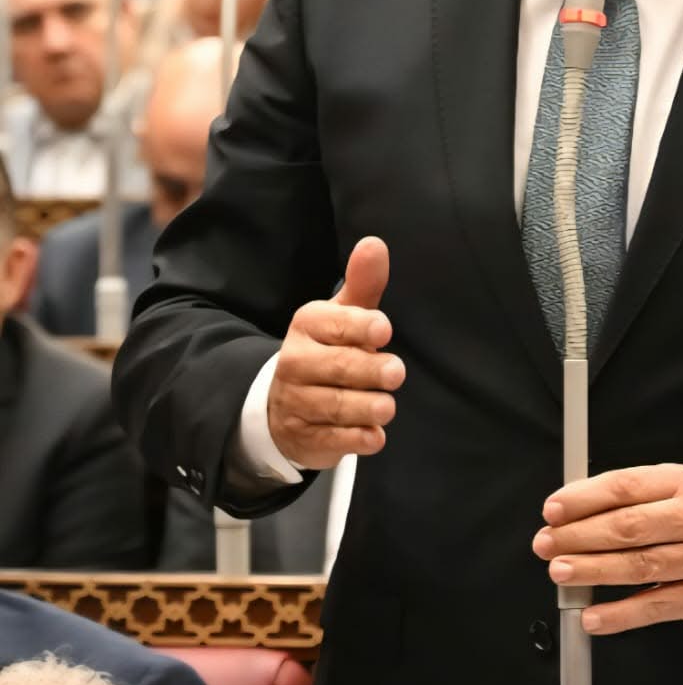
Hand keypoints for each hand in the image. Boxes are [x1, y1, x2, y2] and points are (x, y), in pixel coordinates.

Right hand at [266, 236, 404, 469]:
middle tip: (396, 372)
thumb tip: (375, 243)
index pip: (333, 323)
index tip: (384, 329)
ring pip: (333, 406)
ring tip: (387, 406)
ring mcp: (297, 403)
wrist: (284, 403)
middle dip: (368, 369)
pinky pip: (331, 440)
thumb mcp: (344, 314)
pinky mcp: (305, 437)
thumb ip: (363, 283)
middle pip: (336, 366)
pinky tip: (375, 436)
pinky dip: (355, 439)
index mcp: (308, 325)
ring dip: (365, 407)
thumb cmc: (328, 348)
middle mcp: (296, 362)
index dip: (359, 326)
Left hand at [531, 463, 682, 634]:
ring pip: (639, 566)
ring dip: (593, 570)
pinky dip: (620, 614)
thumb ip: (627, 495)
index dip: (584, 499)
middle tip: (546, 544)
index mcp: (681, 482)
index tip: (553, 510)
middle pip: (629, 527)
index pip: (626, 487)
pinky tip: (592, 616)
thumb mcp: (672, 489)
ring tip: (560, 572)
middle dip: (579, 536)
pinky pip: (654, 607)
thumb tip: (570, 506)